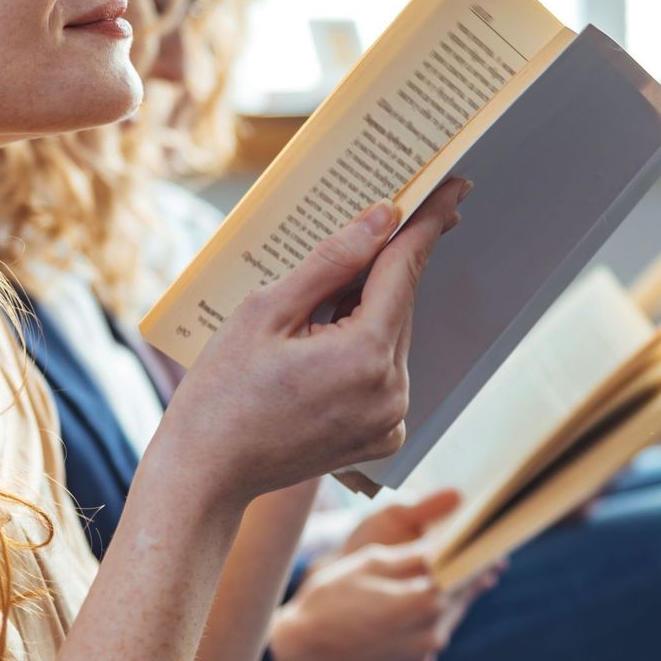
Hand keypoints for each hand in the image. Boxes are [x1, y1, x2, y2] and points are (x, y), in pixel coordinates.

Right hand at [165, 179, 468, 505]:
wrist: (207, 473)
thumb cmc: (223, 391)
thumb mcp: (267, 310)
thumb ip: (332, 260)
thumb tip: (383, 218)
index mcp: (365, 354)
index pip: (406, 268)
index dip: (427, 222)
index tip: (453, 187)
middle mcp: (393, 391)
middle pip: (398, 304)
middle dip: (381, 268)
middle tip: (362, 233)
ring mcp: (391, 420)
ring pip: (392, 338)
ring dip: (366, 312)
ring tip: (308, 317)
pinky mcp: (384, 437)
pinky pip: (385, 374)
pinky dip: (363, 352)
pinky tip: (318, 353)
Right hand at [271, 495, 502, 660]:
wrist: (300, 652)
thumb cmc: (331, 600)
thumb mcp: (372, 562)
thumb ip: (416, 555)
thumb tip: (449, 542)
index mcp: (426, 600)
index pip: (470, 571)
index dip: (482, 552)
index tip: (490, 539)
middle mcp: (433, 633)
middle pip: (462, 595)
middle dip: (464, 574)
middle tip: (468, 552)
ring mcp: (423, 655)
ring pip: (446, 618)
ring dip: (443, 598)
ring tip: (430, 578)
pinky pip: (428, 639)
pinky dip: (424, 623)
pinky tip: (404, 610)